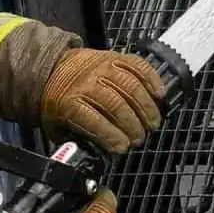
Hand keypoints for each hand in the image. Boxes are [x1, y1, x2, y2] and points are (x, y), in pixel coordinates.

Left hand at [41, 50, 165, 153]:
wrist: (54, 68)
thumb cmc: (60, 101)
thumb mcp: (57, 124)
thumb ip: (77, 139)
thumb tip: (96, 155)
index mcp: (67, 101)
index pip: (92, 120)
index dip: (111, 136)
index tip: (123, 147)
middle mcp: (86, 81)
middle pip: (115, 104)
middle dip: (132, 125)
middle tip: (140, 138)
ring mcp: (102, 66)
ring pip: (130, 86)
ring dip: (146, 107)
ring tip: (152, 123)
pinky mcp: (114, 57)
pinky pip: (137, 65)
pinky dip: (152, 79)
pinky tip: (159, 94)